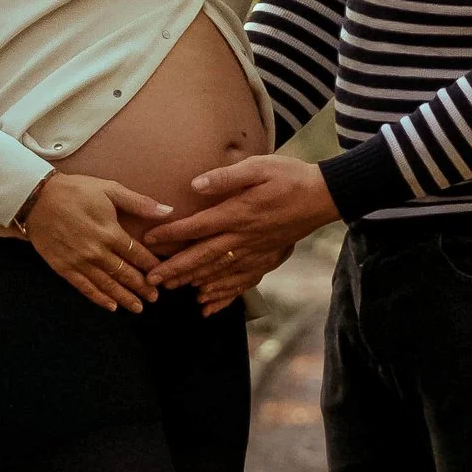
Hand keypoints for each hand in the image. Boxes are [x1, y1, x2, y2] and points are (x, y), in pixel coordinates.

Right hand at [19, 171, 170, 310]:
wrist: (36, 198)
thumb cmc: (75, 190)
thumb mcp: (109, 189)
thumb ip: (139, 203)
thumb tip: (168, 210)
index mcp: (110, 232)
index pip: (137, 254)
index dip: (151, 266)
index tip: (161, 274)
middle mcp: (97, 251)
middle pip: (125, 274)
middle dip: (142, 287)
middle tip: (154, 297)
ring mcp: (79, 262)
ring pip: (107, 285)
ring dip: (124, 297)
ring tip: (138, 307)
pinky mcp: (64, 267)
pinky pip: (84, 287)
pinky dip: (99, 298)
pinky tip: (111, 307)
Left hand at [149, 155, 336, 294]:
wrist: (322, 196)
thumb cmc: (289, 177)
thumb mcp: (259, 167)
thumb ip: (227, 177)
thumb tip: (196, 185)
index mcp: (237, 214)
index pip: (197, 227)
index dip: (171, 235)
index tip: (149, 241)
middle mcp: (243, 238)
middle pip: (202, 257)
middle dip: (175, 269)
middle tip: (151, 280)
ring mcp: (255, 252)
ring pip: (219, 273)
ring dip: (193, 282)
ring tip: (172, 290)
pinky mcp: (266, 260)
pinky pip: (241, 282)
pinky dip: (224, 295)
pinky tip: (209, 304)